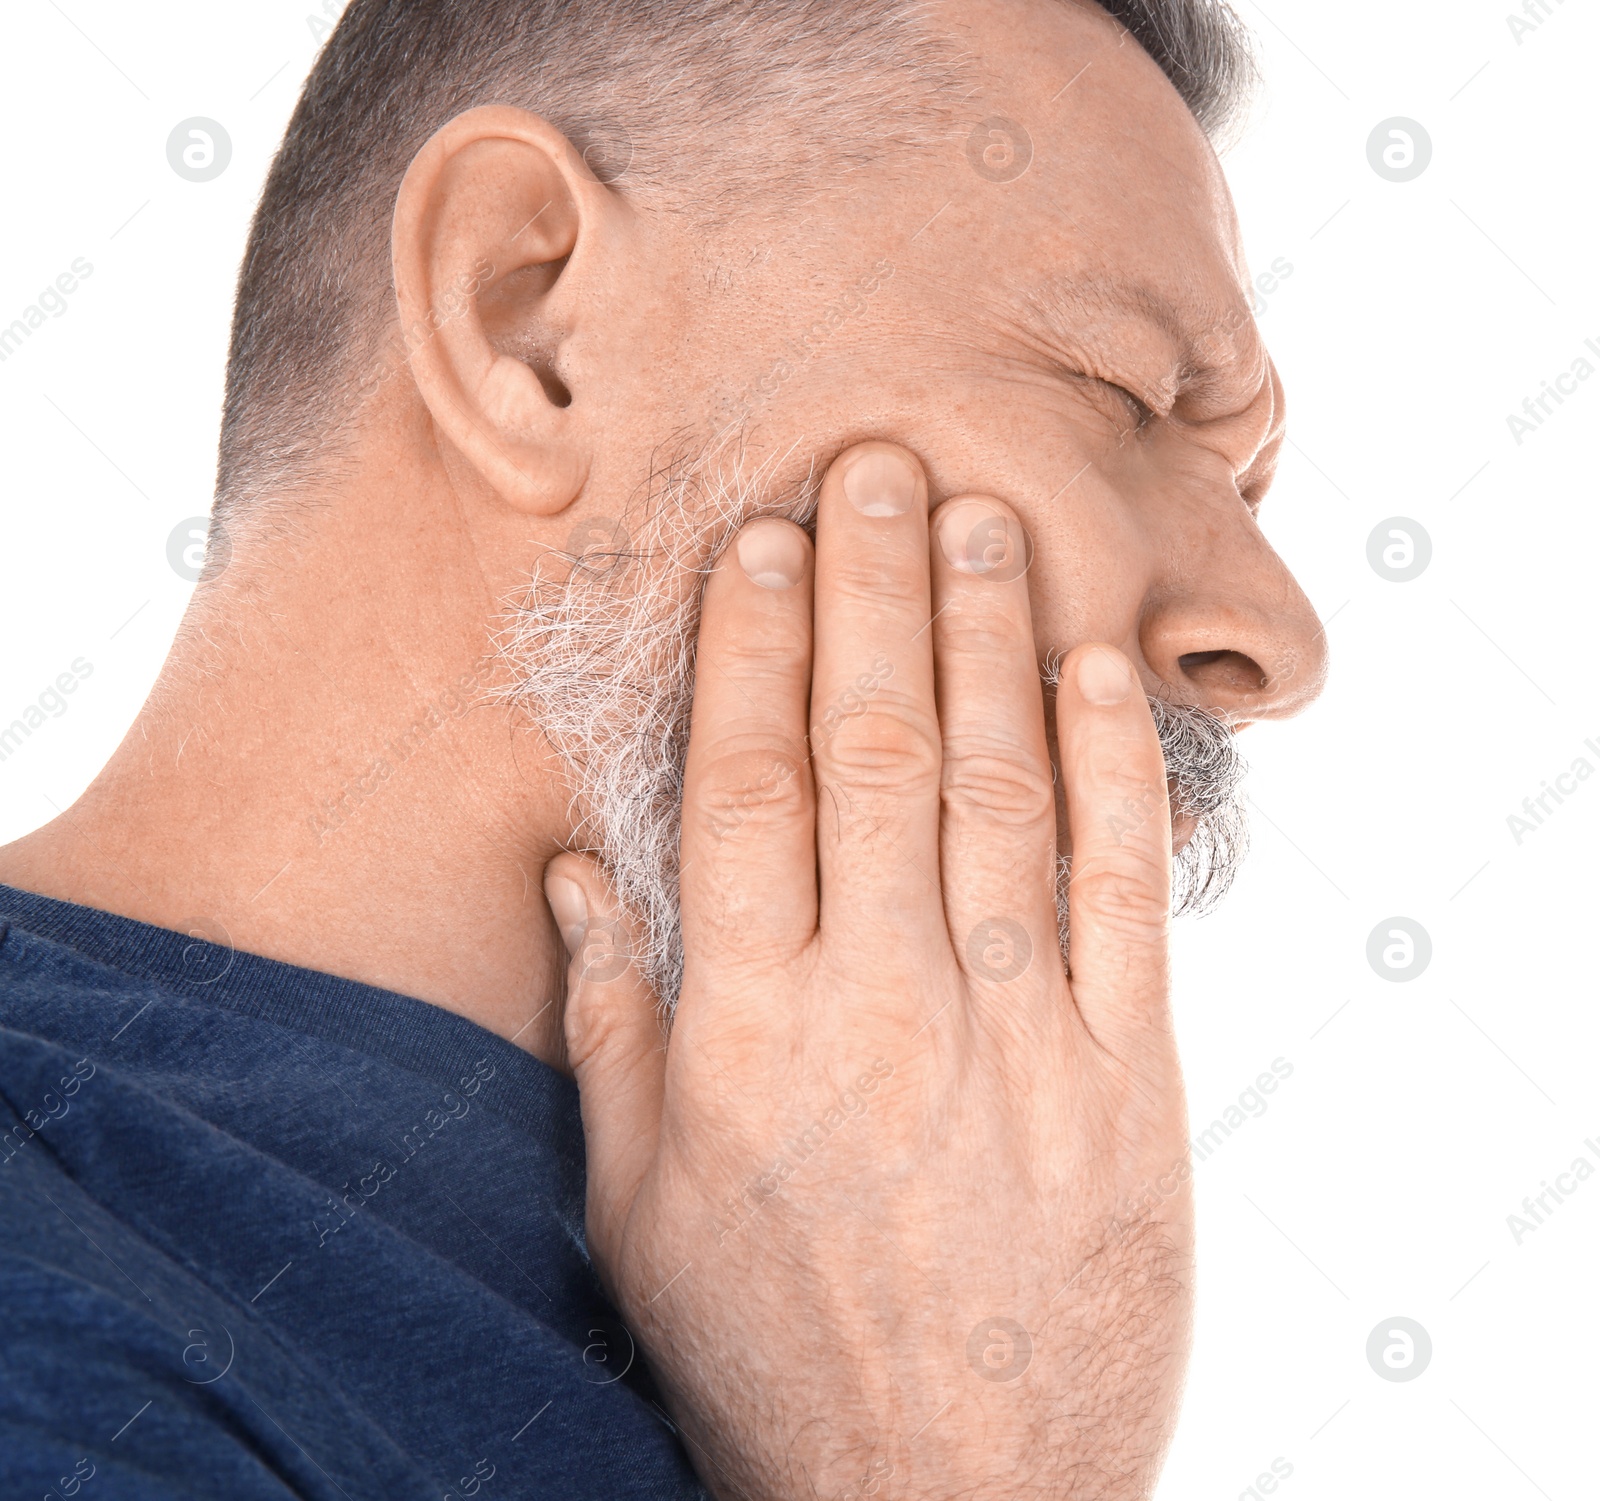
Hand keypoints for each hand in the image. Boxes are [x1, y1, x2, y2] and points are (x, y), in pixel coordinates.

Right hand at [545, 442, 1192, 1500]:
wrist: (948, 1494)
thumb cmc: (772, 1348)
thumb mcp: (640, 1205)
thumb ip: (614, 1026)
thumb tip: (581, 874)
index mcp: (749, 1033)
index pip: (749, 789)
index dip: (755, 648)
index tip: (763, 541)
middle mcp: (882, 1008)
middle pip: (876, 754)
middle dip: (872, 595)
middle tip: (876, 466)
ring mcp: (1017, 1036)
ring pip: (1000, 792)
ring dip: (988, 643)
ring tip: (979, 523)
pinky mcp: (1127, 1077)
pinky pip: (1122, 893)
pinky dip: (1114, 770)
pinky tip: (1099, 668)